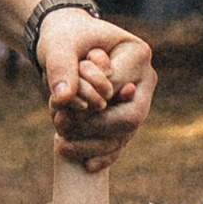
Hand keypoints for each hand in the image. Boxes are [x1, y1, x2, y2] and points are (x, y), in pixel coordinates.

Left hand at [38, 5, 155, 159]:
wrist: (68, 42)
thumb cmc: (65, 38)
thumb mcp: (58, 45)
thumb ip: (60, 67)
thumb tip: (63, 98)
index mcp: (137, 54)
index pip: (120, 90)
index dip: (92, 107)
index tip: (60, 112)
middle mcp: (144, 80)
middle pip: (130, 118)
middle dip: (95, 129)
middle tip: (60, 130)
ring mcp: (138, 101)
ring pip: (124, 135)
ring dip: (94, 146)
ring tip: (62, 146)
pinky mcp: (126, 117)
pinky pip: (120, 142)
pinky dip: (104, 155)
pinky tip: (87, 165)